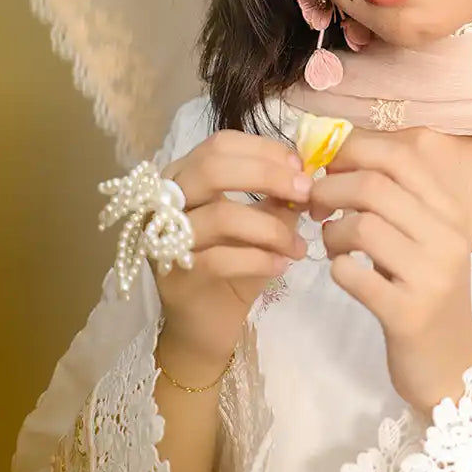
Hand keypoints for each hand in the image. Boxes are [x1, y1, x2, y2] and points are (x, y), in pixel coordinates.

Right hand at [154, 130, 312, 364]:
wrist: (204, 327)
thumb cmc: (233, 266)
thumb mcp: (259, 224)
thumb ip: (276, 198)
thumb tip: (307, 176)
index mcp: (184, 177)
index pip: (221, 144)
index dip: (264, 150)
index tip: (301, 168)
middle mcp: (165, 201)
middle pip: (214, 168)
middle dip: (268, 176)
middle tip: (306, 194)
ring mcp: (165, 239)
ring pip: (221, 215)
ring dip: (272, 229)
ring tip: (299, 247)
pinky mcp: (175, 277)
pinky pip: (222, 259)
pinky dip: (260, 260)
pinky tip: (282, 266)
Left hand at [307, 127, 471, 415]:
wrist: (452, 365)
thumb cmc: (426, 293)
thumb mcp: (423, 240)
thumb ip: (393, 201)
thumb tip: (336, 158)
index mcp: (450, 211)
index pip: (400, 155)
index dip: (353, 149)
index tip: (325, 163)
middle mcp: (447, 237)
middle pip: (374, 186)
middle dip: (329, 188)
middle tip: (313, 205)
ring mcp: (430, 276)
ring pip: (362, 226)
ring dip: (332, 232)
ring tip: (333, 245)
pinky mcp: (409, 314)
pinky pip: (353, 274)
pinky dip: (337, 268)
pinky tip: (343, 273)